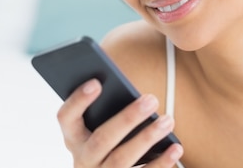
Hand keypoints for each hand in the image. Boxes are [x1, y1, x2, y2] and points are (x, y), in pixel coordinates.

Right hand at [57, 79, 183, 166]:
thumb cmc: (111, 140)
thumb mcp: (101, 126)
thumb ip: (109, 109)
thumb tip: (130, 89)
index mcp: (74, 137)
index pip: (66, 117)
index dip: (78, 100)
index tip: (96, 83)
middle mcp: (83, 159)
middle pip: (102, 139)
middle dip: (127, 119)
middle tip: (151, 99)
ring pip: (121, 159)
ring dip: (146, 138)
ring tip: (168, 120)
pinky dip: (161, 162)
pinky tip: (176, 148)